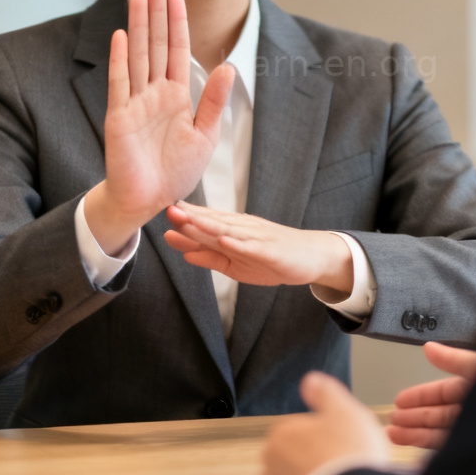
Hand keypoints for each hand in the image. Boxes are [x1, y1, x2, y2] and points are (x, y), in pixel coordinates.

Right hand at [84, 0, 234, 253]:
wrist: (149, 200)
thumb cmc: (175, 171)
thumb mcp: (205, 135)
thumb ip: (215, 101)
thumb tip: (229, 66)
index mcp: (176, 95)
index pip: (178, 50)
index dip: (178, 21)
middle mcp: (154, 92)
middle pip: (156, 43)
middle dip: (157, 11)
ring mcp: (135, 102)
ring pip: (138, 55)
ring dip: (139, 25)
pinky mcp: (118, 117)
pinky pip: (120, 83)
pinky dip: (121, 59)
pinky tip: (123, 34)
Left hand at [164, 203, 354, 293]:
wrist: (311, 257)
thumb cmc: (273, 259)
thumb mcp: (236, 264)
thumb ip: (212, 258)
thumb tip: (185, 255)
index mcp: (234, 230)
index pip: (206, 223)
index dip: (186, 219)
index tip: (164, 213)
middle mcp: (243, 228)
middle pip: (213, 222)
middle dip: (191, 217)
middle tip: (168, 210)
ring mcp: (257, 237)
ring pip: (229, 230)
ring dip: (208, 226)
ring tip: (188, 221)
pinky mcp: (270, 249)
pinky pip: (252, 245)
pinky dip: (237, 242)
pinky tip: (223, 239)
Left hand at [261, 371, 389, 474]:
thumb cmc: (348, 457)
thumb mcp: (345, 411)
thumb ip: (324, 392)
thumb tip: (309, 380)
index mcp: (283, 433)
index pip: (303, 431)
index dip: (326, 439)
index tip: (343, 448)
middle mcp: (270, 461)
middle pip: (294, 458)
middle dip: (313, 463)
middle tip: (340, 470)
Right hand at [387, 342, 475, 449]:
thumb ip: (453, 360)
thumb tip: (428, 347)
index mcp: (475, 388)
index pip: (442, 394)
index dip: (419, 396)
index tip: (399, 400)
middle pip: (438, 415)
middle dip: (414, 418)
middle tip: (392, 422)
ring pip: (441, 434)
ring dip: (416, 434)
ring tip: (394, 435)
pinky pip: (452, 453)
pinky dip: (434, 454)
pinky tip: (417, 456)